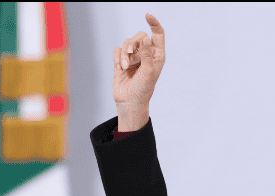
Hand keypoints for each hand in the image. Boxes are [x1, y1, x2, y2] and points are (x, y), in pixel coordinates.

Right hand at [113, 13, 165, 128]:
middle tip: (131, 55)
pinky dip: (117, 58)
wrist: (130, 101)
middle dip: (133, 44)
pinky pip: (117, 50)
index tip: (147, 15)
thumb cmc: (143, 89)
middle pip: (138, 36)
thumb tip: (144, 36)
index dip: (154, 23)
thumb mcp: (148, 71)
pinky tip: (120, 69)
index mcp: (157, 55)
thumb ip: (147, 54)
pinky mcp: (122, 61)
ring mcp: (134, 57)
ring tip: (125, 67)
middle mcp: (146, 54)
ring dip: (124, 55)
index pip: (158, 34)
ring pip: (126, 43)